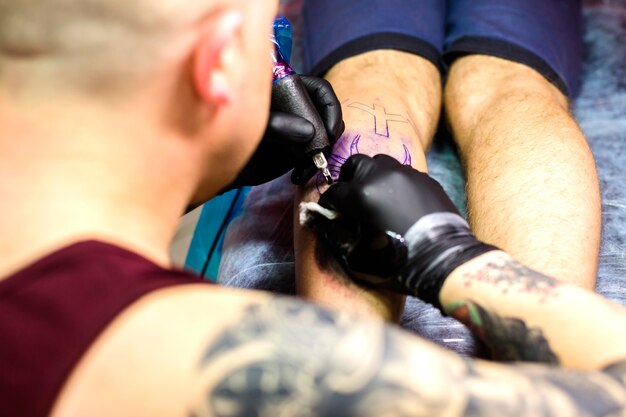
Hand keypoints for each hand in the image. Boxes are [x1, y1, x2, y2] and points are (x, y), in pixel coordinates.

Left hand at [225, 76, 343, 189]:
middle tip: (322, 152)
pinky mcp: (298, 147)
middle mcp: (295, 105)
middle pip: (326, 112)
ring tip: (308, 167)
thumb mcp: (251, 126)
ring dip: (324, 152)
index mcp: (284, 88)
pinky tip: (300, 174)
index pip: (319, 89)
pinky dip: (314, 165)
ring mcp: (298, 127)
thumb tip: (310, 132)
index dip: (330, 107)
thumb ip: (277, 125)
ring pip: (325, 134)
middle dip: (329, 133)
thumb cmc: (229, 136)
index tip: (329, 131)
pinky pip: (316, 153)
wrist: (222, 162)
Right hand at [307, 154, 496, 308]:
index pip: (334, 192)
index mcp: (362, 193)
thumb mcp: (359, 255)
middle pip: (355, 164)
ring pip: (381, 163)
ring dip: (372, 177)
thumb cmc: (399, 261)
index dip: (328, 205)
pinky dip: (394, 184)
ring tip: (376, 197)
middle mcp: (383, 176)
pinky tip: (399, 203)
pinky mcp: (425, 178)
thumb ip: (340, 234)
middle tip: (351, 199)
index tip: (329, 213)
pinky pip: (403, 174)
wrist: (444, 258)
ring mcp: (406, 174)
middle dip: (348, 179)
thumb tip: (329, 222)